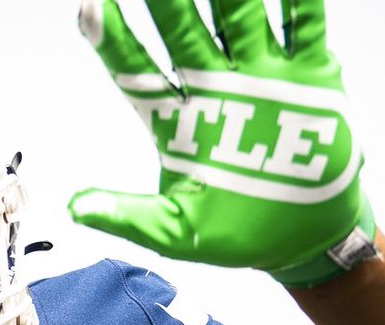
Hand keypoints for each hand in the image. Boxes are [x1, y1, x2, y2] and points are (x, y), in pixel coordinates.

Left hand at [70, 0, 375, 285]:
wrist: (304, 240)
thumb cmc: (237, 232)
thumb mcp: (175, 232)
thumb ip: (128, 216)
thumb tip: (74, 208)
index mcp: (177, 119)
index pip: (135, 70)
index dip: (113, 39)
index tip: (88, 7)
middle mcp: (214, 87)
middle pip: (183, 31)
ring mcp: (262, 77)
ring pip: (239, 17)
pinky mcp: (310, 79)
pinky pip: (305, 27)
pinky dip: (298, 1)